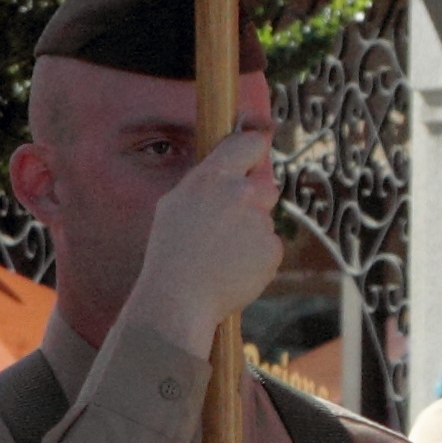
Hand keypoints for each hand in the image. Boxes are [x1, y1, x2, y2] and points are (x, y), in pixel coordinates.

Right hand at [120, 116, 287, 350]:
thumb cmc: (170, 253)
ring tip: (221, 255)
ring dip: (251, 234)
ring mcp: (259, 222)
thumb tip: (227, 173)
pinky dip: (256, 258)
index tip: (258, 145)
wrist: (178, 299)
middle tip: (230, 224)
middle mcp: (239, 193)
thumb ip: (206, 184)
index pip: (249, 144)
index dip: (255, 146)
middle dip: (255, 201)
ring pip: (264, 222)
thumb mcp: (174, 205)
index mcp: (211, 177)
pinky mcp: (272, 249)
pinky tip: (232, 269)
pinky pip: (269, 247)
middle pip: (266, 185)